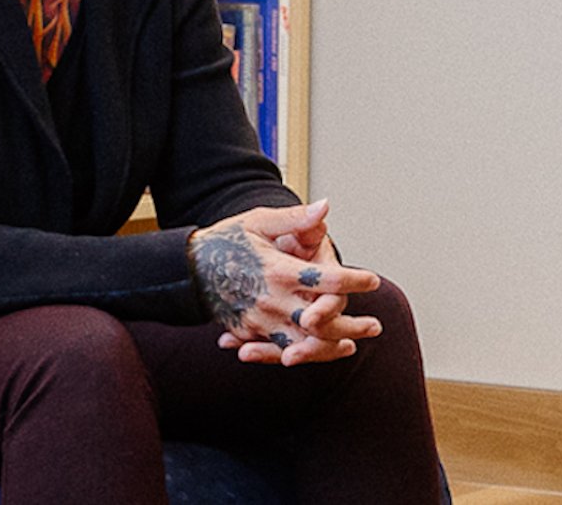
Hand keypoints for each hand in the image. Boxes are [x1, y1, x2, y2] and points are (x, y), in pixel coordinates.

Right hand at [190, 200, 380, 365]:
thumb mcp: (259, 222)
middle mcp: (272, 300)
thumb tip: (326, 207)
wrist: (186, 269)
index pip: (326, 279)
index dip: (354, 281)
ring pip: (305, 342)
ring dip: (332, 346)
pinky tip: (322, 351)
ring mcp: (261, 320)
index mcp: (279, 270)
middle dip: (352, 324)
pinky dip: (305, 353)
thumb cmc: (226, 239)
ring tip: (353, 343)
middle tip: (375, 325)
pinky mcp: (251, 332)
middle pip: (322, 321)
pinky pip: (282, 349)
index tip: (372, 281)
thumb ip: (295, 219)